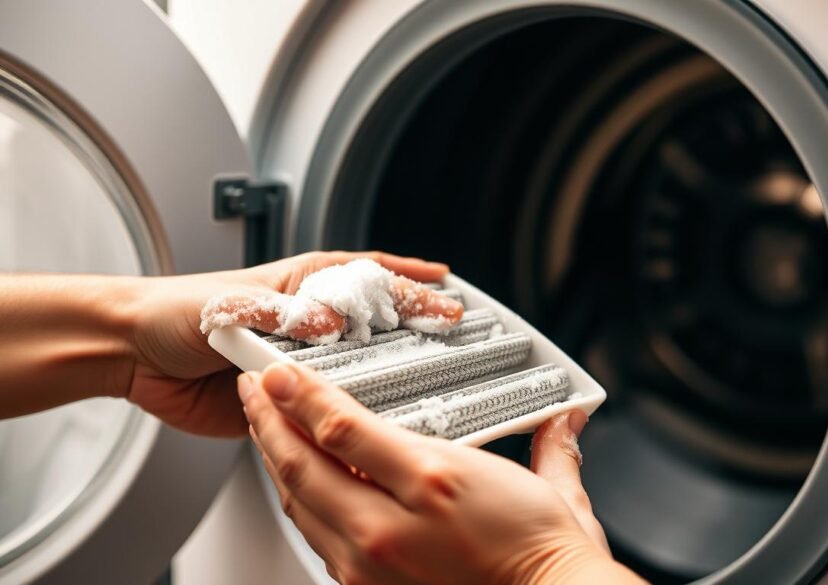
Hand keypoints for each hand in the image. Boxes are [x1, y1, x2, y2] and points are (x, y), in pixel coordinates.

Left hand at [129, 251, 457, 436]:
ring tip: (429, 388)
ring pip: (359, 372)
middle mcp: (311, 324)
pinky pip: (327, 412)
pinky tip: (377, 425)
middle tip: (453, 343)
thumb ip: (283, 311)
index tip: (448, 292)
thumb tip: (328, 321)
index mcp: (303, 285)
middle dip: (416, 332)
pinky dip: (350, 418)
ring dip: (390, 380)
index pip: (370, 279)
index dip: (411, 285)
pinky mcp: (290, 403)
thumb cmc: (179, 310)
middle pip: (376, 326)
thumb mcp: (235, 301)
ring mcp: (304, 365)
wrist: (134, 356)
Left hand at [239, 363, 644, 584]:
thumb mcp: (549, 490)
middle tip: (254, 389)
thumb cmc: (544, 558)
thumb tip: (565, 420)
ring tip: (265, 427)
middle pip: (302, 466)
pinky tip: (299, 482)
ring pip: (299, 502)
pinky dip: (299, 501)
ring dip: (274, 460)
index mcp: (433, 484)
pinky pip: (315, 537)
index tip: (276, 372)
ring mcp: (371, 565)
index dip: (299, 394)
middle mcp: (390, 528)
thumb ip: (548, 445)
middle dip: (268, 421)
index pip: (342, 428)